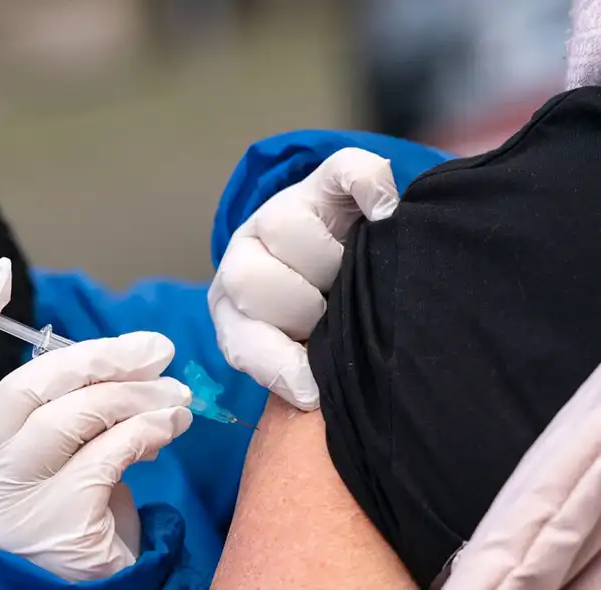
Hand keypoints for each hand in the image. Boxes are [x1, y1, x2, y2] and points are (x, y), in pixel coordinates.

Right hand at [0, 258, 192, 581]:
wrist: (65, 587)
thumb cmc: (58, 498)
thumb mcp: (46, 446)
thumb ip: (66, 400)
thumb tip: (133, 357)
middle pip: (33, 385)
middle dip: (105, 357)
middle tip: (158, 349)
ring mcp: (12, 497)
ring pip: (77, 416)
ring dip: (138, 397)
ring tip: (177, 396)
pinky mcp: (59, 522)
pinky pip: (110, 454)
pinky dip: (147, 432)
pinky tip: (168, 428)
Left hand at [208, 148, 398, 410]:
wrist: (351, 256)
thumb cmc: (325, 320)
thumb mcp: (304, 354)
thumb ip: (299, 371)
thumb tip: (315, 393)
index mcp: (234, 307)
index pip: (240, 338)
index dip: (277, 364)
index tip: (313, 388)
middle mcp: (247, 255)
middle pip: (249, 279)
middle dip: (300, 309)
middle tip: (332, 314)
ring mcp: (283, 209)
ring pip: (284, 227)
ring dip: (327, 259)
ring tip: (355, 276)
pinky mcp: (326, 177)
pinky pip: (344, 170)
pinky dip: (369, 187)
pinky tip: (385, 212)